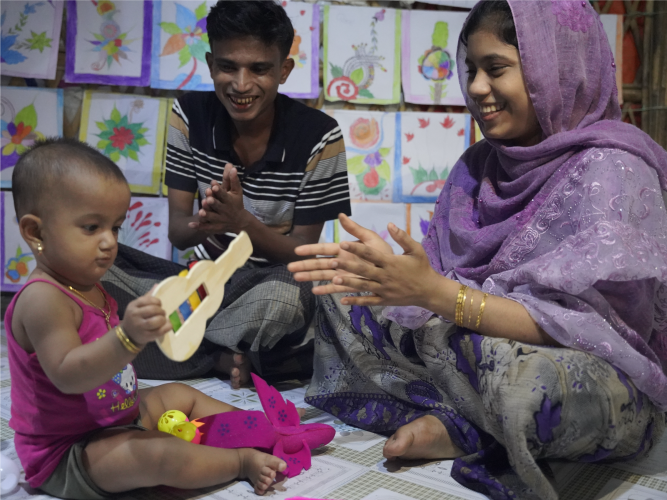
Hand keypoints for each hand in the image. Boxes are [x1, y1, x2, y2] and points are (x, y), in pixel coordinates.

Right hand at [121, 287, 170, 345]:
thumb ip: (147, 296)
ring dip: (163, 319)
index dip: (157, 301)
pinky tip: (168, 325)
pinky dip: (167, 327)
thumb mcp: (138, 306)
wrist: (128, 335)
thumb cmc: (136, 317)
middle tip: (162, 313)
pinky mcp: (146, 336)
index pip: (148, 300)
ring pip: (156, 320)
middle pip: (153, 310)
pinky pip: (160, 331)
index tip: (159, 304)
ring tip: (162, 319)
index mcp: (133, 306)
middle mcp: (135, 315)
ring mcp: (140, 327)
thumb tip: (157, 285)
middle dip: (161, 311)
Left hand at [189, 163, 248, 234]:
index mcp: (230, 201)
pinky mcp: (215, 227)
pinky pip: (206, 227)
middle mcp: (225, 211)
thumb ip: (232, 179)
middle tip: (207, 199)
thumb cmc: (236, 203)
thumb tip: (230, 165)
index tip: (214, 186)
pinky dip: (199, 227)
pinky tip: (190, 225)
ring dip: (207, 215)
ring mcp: (220, 220)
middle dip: (213, 203)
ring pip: (212, 218)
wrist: (240, 222)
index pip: (224, 195)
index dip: (219, 191)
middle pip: (218, 207)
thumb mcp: (236, 191)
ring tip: (200, 212)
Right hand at [287, 213, 393, 294]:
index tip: (297, 250)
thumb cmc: (383, 252)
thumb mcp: (369, 238)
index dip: (311, 250)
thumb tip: (341, 214)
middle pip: (320, 264)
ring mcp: (345, 274)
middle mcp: (342, 262)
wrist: (395, 269)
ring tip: (297, 278)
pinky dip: (326, 289)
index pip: (324, 249)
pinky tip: (315, 291)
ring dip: (311, 277)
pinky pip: (336, 287)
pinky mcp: (350, 285)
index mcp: (344, 249)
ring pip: (324, 276)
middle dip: (305, 266)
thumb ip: (354, 229)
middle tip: (290, 268)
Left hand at [293, 218, 441, 306]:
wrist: (430, 290)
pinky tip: (343, 300)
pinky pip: (368, 301)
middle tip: (333, 261)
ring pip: (364, 286)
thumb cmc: (422, 267)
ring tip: (334, 279)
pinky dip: (356, 301)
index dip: (356, 248)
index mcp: (391, 262)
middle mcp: (386, 276)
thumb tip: (390, 224)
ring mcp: (384, 290)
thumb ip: (402, 236)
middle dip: (348, 266)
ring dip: (348, 283)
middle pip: (364, 270)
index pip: (371, 254)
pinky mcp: (385, 300)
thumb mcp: (416, 249)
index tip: (343, 242)